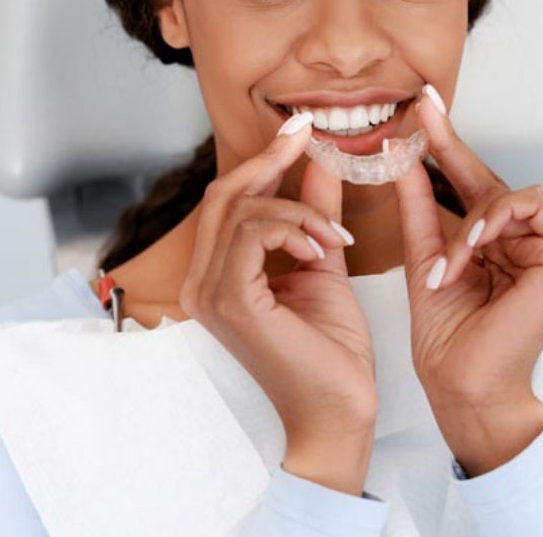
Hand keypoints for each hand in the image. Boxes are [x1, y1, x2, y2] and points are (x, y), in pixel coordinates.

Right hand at [178, 111, 376, 494]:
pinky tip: (323, 249)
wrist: (339, 413)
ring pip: (242, 208)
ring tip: (333, 237)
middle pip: (224, 195)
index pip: (228, 201)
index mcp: (219, 276)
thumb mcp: (324, 264)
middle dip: (270, 158)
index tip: (302, 129)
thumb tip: (320, 163)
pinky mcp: (230, 302)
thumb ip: (315, 215)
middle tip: (310, 134)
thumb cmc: (331, 355)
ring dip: (298, 208)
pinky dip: (294, 226)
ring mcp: (211, 293)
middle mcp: (203, 283)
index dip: (264, 159)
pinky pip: (254, 232)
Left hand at [392, 84, 542, 475]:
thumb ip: (419, 204)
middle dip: (452, 146)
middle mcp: (520, 240)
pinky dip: (498, 220)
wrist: (462, 383)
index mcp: (490, 241)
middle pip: (489, 178)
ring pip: (510, 192)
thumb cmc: (446, 335)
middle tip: (424, 112)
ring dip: (473, 218)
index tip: (422, 106)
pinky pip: (533, 205)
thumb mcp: (424, 255)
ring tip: (452, 260)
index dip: (445, 144)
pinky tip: (475, 243)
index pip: (468, 182)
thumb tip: (404, 155)